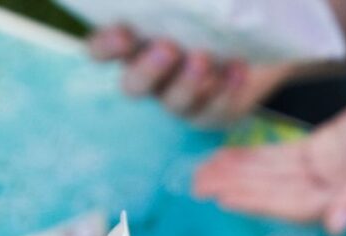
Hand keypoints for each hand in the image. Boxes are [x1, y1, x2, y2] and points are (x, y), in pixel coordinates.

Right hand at [88, 23, 294, 124]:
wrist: (246, 39)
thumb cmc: (203, 11)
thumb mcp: (185, 4)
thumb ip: (170, 0)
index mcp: (131, 47)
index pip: (100, 52)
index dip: (106, 46)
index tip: (124, 31)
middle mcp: (150, 79)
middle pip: (134, 86)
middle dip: (149, 69)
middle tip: (168, 47)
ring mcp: (180, 101)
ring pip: (175, 102)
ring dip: (188, 83)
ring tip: (203, 58)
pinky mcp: (212, 114)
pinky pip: (216, 110)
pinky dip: (228, 89)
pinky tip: (238, 68)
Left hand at [194, 68, 345, 233]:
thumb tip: (337, 226)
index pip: (296, 206)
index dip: (259, 202)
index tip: (222, 196)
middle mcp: (338, 196)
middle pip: (278, 195)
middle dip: (239, 190)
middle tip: (195, 186)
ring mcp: (331, 175)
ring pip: (276, 178)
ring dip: (240, 176)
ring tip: (201, 173)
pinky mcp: (328, 153)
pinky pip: (285, 158)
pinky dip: (257, 157)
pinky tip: (230, 156)